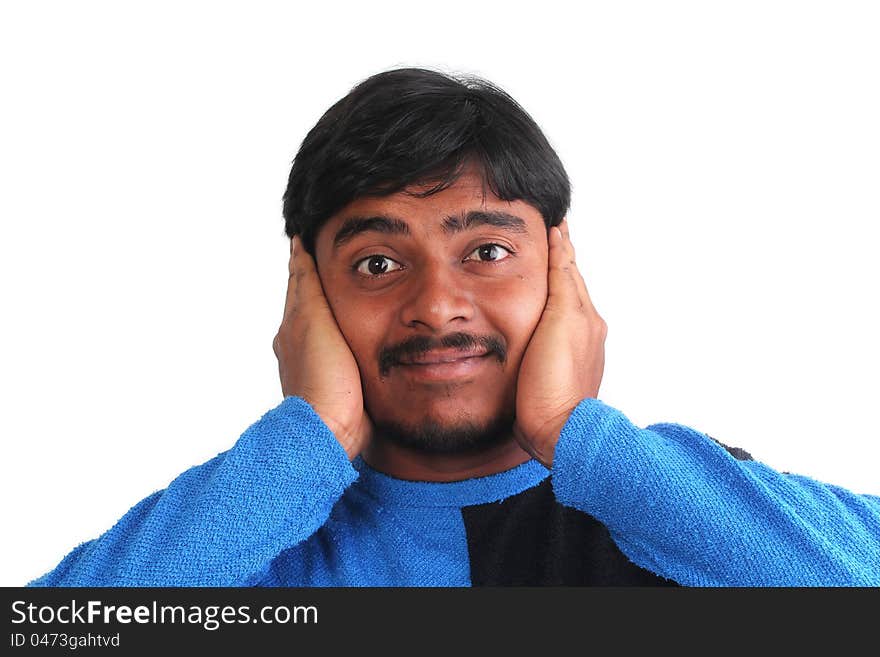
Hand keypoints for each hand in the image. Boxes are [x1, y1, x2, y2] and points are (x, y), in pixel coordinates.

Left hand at [272, 236, 372, 459]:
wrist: (331, 429)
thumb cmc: (323, 377)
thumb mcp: (313, 320)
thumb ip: (308, 286)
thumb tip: (297, 250)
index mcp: (293, 326)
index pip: (300, 283)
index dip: (305, 261)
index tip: (308, 237)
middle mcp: (301, 344)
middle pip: (311, 303)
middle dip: (320, 281)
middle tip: (333, 257)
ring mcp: (320, 365)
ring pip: (328, 326)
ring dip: (337, 309)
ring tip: (357, 291)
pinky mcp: (340, 384)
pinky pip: (345, 349)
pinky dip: (353, 334)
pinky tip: (367, 335)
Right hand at [513, 218, 606, 467]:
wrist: (557, 430)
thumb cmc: (554, 380)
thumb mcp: (560, 319)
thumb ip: (562, 281)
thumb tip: (562, 242)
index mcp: (584, 314)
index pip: (569, 268)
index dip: (560, 244)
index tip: (552, 221)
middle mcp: (585, 329)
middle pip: (568, 285)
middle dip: (558, 261)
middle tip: (545, 237)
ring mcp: (575, 350)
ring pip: (561, 307)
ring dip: (552, 287)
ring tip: (537, 270)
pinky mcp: (559, 369)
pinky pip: (553, 331)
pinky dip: (545, 314)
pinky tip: (532, 317)